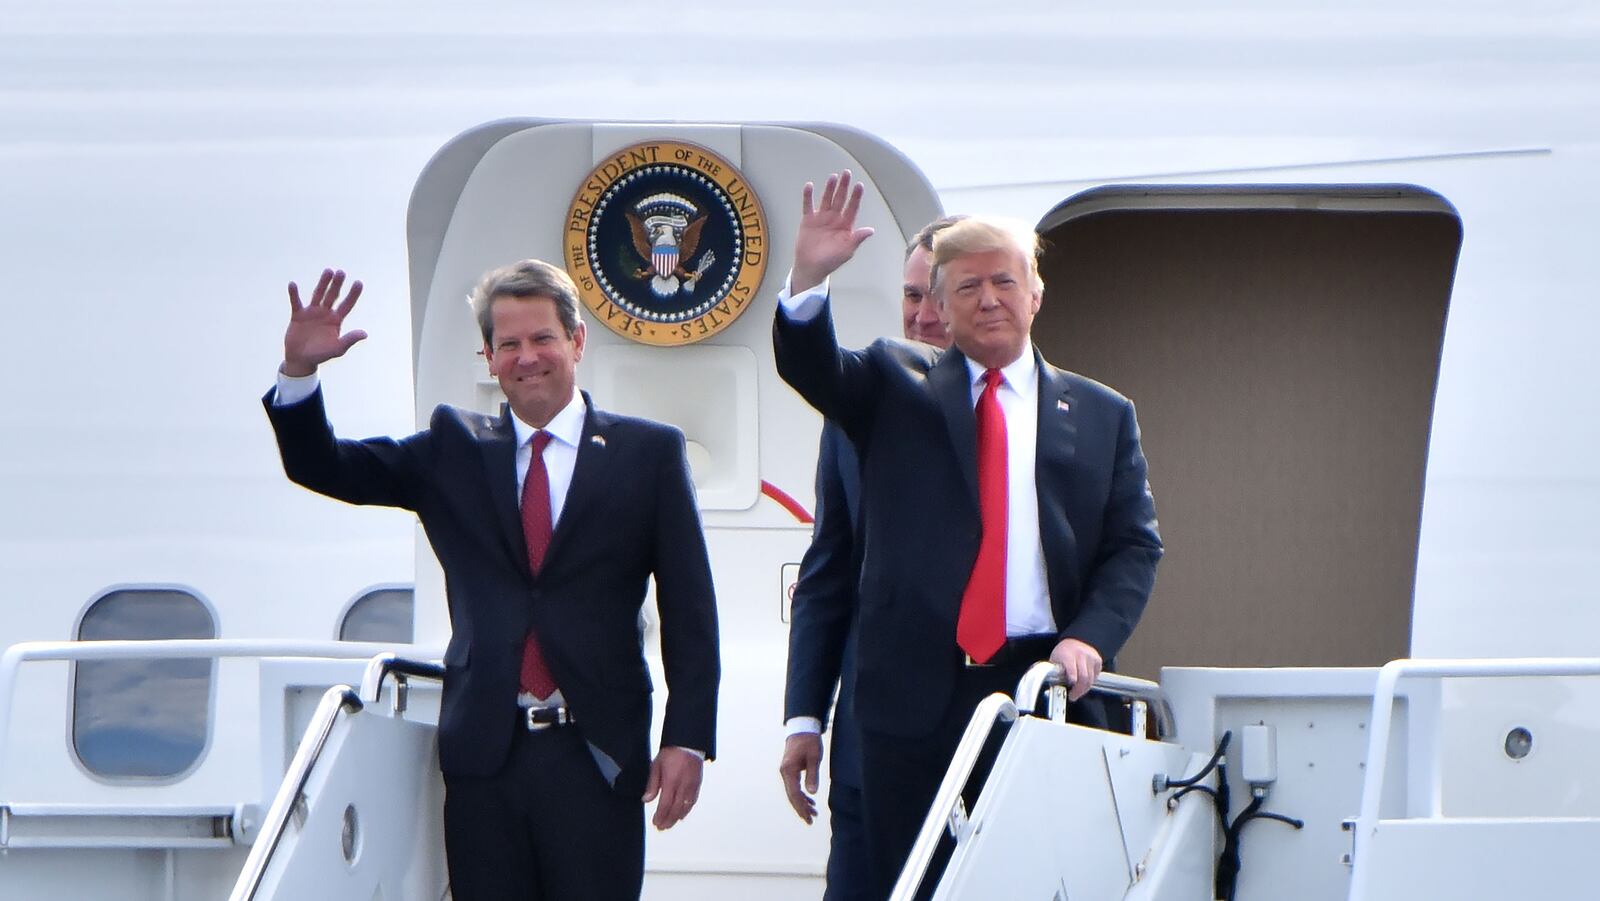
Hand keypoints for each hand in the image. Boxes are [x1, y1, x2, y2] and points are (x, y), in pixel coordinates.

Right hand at [283, 268, 367, 376]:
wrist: (301, 359)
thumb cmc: (321, 355)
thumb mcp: (337, 348)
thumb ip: (349, 340)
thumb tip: (365, 333)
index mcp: (336, 320)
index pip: (347, 305)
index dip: (353, 294)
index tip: (359, 282)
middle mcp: (325, 313)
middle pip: (332, 296)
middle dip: (337, 284)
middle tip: (341, 272)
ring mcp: (312, 313)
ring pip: (318, 294)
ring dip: (322, 283)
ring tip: (328, 271)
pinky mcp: (298, 315)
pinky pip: (296, 302)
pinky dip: (294, 294)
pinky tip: (293, 284)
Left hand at [642, 746, 703, 830]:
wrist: (688, 742)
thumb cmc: (672, 752)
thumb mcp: (656, 766)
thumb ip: (652, 784)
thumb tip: (646, 799)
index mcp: (671, 781)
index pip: (666, 805)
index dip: (661, 816)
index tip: (656, 822)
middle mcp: (683, 785)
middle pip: (676, 809)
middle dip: (668, 820)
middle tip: (662, 827)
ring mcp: (692, 785)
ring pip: (685, 807)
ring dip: (677, 817)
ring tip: (670, 823)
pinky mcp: (697, 783)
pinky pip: (693, 800)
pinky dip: (687, 809)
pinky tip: (682, 814)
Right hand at [778, 732, 822, 823]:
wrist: (802, 728)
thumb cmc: (809, 741)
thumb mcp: (814, 757)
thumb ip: (812, 775)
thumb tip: (812, 793)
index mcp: (789, 770)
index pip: (794, 794)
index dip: (801, 807)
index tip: (809, 817)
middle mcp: (785, 773)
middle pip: (792, 796)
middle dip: (801, 809)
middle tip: (811, 821)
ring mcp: (786, 772)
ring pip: (793, 792)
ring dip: (802, 803)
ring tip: (813, 813)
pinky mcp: (790, 770)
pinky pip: (794, 786)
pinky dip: (802, 795)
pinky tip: (810, 801)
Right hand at [790, 170, 875, 294]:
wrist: (811, 268)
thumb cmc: (831, 261)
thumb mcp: (847, 251)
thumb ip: (857, 239)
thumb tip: (870, 230)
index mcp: (845, 225)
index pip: (852, 207)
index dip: (856, 197)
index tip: (859, 186)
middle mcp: (834, 219)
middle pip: (840, 199)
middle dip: (844, 186)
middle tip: (847, 173)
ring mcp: (821, 218)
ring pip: (826, 199)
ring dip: (829, 188)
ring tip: (833, 177)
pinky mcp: (808, 220)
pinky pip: (808, 205)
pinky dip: (808, 196)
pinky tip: (809, 186)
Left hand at [1050, 638, 1102, 701]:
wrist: (1075, 640)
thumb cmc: (1063, 653)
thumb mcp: (1054, 660)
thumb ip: (1054, 673)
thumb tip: (1055, 688)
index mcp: (1067, 655)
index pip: (1072, 670)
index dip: (1072, 680)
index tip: (1070, 691)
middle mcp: (1080, 655)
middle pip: (1083, 678)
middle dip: (1078, 691)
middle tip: (1073, 696)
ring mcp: (1091, 657)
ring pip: (1090, 680)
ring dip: (1084, 689)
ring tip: (1077, 691)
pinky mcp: (1098, 661)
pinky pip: (1095, 677)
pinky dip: (1090, 682)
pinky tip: (1084, 682)